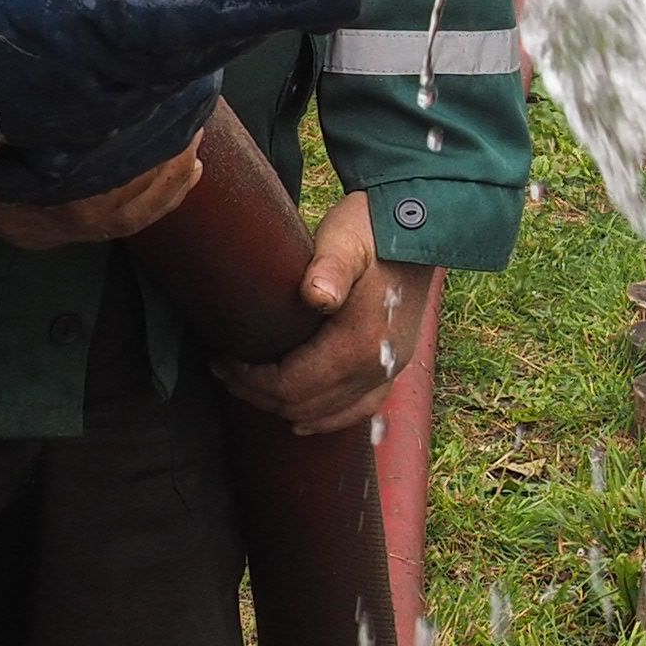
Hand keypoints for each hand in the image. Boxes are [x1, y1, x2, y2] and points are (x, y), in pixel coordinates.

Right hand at [0, 0, 357, 156]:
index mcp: (69, 13)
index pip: (198, 14)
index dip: (274, 1)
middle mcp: (80, 79)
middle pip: (205, 53)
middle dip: (267, 13)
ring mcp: (68, 116)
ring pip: (177, 89)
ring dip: (226, 46)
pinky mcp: (52, 132)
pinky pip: (136, 118)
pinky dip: (176, 88)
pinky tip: (204, 57)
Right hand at [0, 113, 200, 247]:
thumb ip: (8, 94)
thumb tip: (64, 61)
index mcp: (14, 204)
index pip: (92, 201)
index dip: (139, 170)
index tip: (168, 124)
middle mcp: (33, 226)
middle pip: (118, 213)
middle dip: (162, 171)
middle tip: (192, 123)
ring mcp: (45, 230)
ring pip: (123, 220)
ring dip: (166, 183)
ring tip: (193, 135)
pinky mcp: (54, 222)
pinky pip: (117, 219)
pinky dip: (157, 196)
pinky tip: (188, 166)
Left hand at [217, 189, 439, 437]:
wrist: (423, 223)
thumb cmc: (373, 229)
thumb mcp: (346, 239)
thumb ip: (330, 267)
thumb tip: (316, 295)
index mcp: (360, 343)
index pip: (292, 385)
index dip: (251, 381)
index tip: (223, 361)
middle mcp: (377, 367)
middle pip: (305, 405)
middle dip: (259, 394)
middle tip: (225, 371)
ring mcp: (388, 369)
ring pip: (328, 413)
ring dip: (285, 407)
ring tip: (250, 387)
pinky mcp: (393, 364)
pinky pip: (360, 409)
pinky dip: (327, 419)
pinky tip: (304, 421)